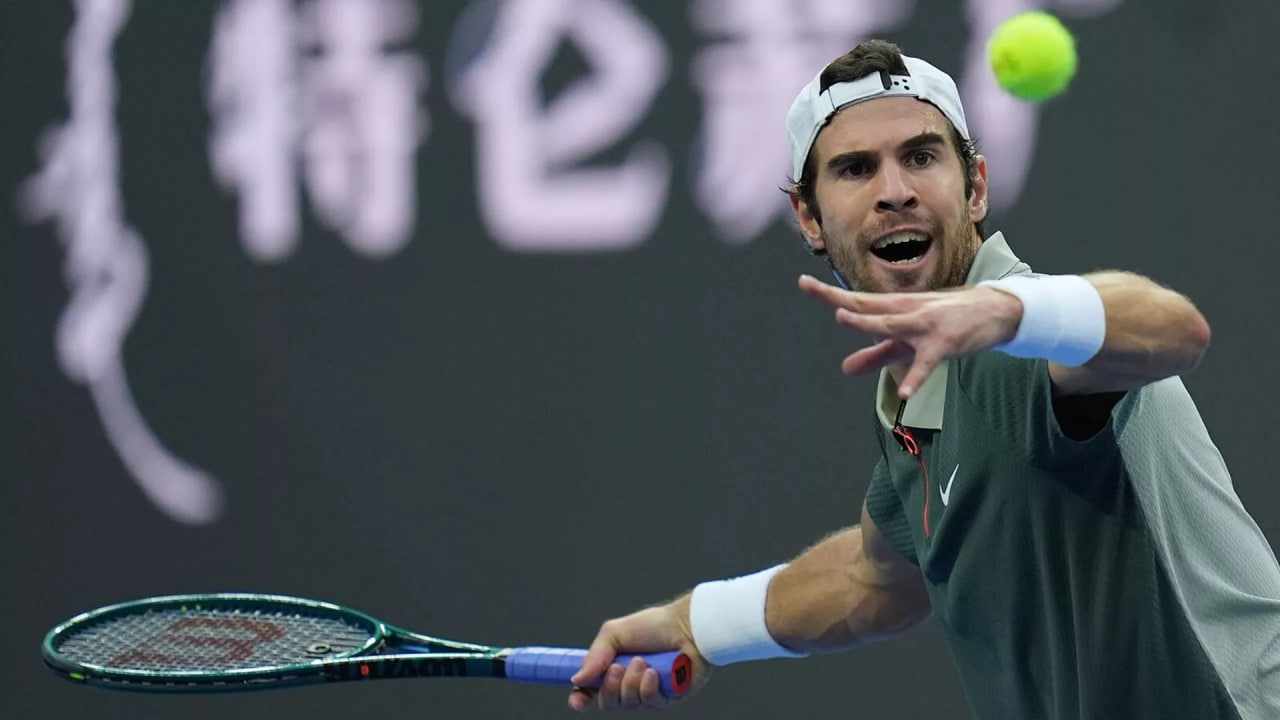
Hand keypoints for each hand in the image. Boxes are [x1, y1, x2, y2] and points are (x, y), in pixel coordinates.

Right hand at [569, 596, 709, 711]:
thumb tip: (576, 680)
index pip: (590, 693)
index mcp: (612, 669)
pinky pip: (649, 703)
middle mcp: (628, 685)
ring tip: (642, 661)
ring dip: (631, 683)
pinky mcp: (667, 698)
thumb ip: (595, 656)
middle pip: (607, 703)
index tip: (578, 696)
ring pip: (628, 704)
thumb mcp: (615, 633)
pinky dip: (648, 688)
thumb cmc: (653, 626)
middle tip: (617, 667)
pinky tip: (654, 673)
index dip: (580, 699)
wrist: (686, 625)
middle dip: (609, 687)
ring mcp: (647, 694)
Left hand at [798, 274, 1022, 398]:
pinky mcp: (945, 343)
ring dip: (868, 323)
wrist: (995, 311)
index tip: (803, 282)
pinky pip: (927, 363)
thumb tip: (844, 369)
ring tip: (842, 318)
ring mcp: (926, 325)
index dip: (829, 293)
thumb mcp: (907, 340)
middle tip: (811, 287)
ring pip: (892, 324)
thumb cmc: (946, 321)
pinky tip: (904, 393)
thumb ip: (876, 355)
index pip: (857, 301)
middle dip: (839, 299)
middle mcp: (906, 311)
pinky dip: (916, 377)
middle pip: (867, 306)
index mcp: (895, 308)